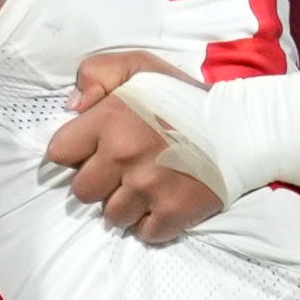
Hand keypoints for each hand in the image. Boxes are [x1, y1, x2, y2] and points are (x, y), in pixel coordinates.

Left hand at [45, 51, 220, 242]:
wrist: (240, 128)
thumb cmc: (183, 97)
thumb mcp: (139, 67)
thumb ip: (97, 74)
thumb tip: (73, 106)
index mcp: (110, 119)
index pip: (59, 152)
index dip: (75, 151)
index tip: (94, 148)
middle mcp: (125, 155)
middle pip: (82, 191)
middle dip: (98, 182)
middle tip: (122, 169)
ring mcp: (149, 188)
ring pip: (111, 216)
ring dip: (124, 204)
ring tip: (145, 185)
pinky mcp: (173, 213)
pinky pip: (143, 232)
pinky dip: (151, 222)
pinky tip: (163, 200)